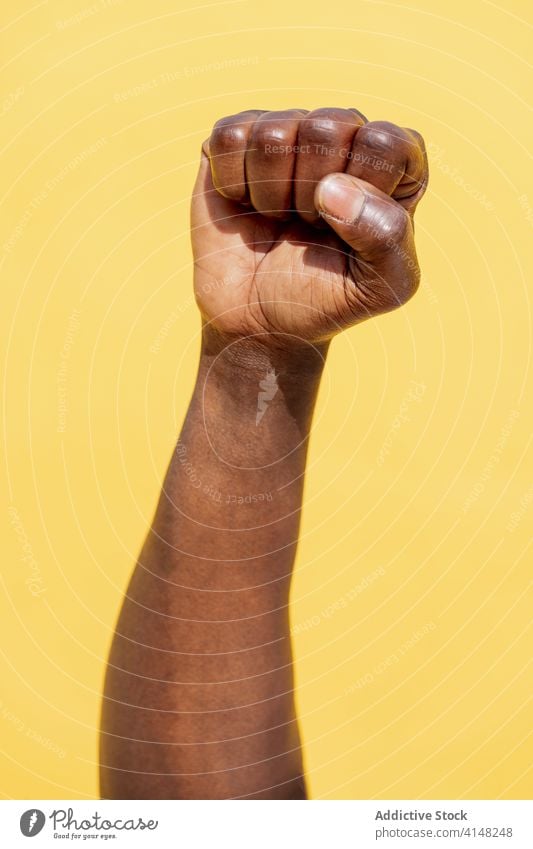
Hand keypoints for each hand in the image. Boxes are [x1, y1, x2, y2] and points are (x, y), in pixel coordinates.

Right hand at [191, 108, 427, 346]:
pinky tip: (246, 204)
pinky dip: (232, 184)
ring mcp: (289, 128)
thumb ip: (387, 238)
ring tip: (279, 219)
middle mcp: (345, 132)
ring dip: (270, 194)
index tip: (349, 232)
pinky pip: (229, 138)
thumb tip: (333, 187)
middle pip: (326, 128)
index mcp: (393, 161)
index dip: (360, 193)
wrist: (256, 320)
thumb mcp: (380, 287)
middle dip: (310, 195)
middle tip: (309, 227)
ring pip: (274, 134)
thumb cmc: (324, 297)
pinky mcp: (237, 137)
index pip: (384, 141)